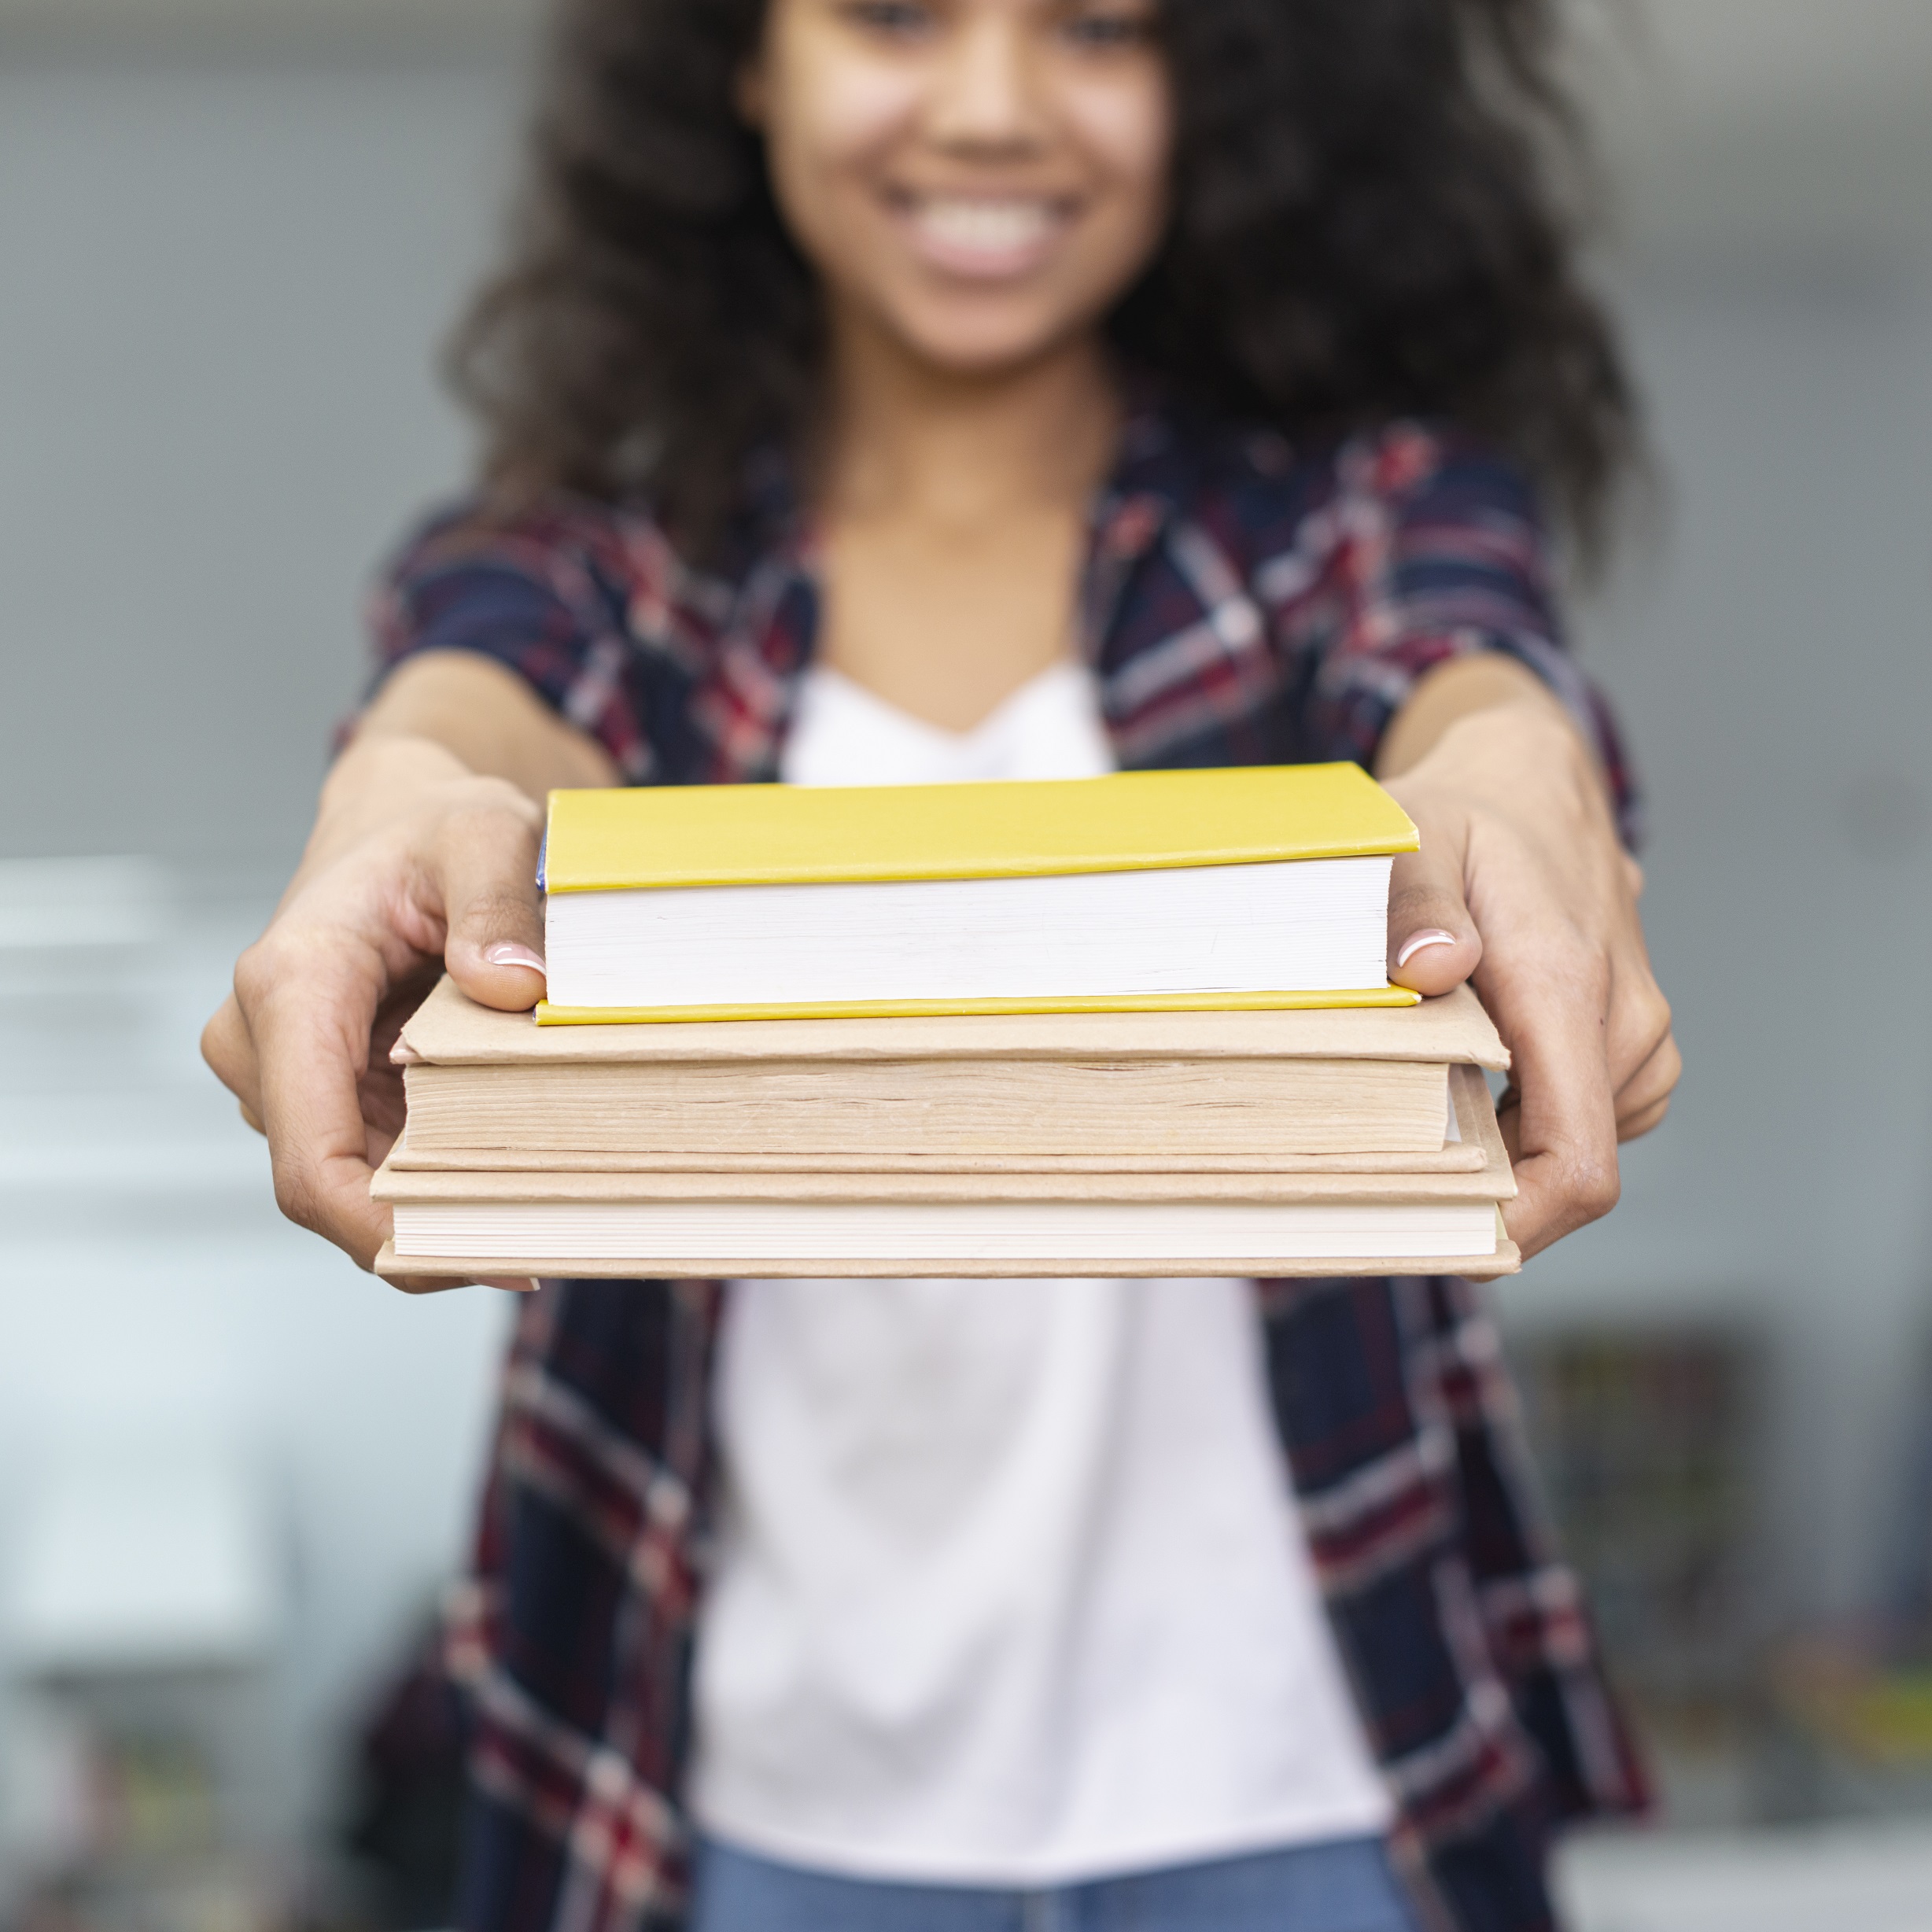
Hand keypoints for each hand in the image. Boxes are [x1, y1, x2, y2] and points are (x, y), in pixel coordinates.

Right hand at [201, 733, 549, 1293]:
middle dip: (436, 1226)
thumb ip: (498, 903)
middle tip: (555, 1241)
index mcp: (291, 987)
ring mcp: (291, 1077)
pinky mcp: (329, 1091)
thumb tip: (513, 987)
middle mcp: (266, 1044)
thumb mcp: (485, 833)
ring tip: (554, 1206)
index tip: (485, 1257)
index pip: (312, 1159)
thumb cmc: (435, 825)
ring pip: (361, 1184)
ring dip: (445, 1205)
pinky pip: (379, 1161)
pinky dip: (445, 1179)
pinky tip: (523, 1177)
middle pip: (338, 1187)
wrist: (398, 820)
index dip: (387, 1231)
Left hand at [1380, 692, 1679, 1259]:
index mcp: (1569, 987)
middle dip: (1485, 1191)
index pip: (1575, 1161)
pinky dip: (1526, 1121)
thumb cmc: (1464, 812)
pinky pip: (1584, 1115)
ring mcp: (1635, 1032)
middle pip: (1568, 1166)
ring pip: (1575, 1145)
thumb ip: (1413, 901)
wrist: (1536, 780)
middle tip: (1379, 1179)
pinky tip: (1468, 1081)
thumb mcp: (1413, 834)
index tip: (1439, 1244)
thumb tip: (1432, 970)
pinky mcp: (1628, 1039)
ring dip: (1503, 1151)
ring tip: (1418, 1111)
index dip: (1516, 1226)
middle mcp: (1622, 1020)